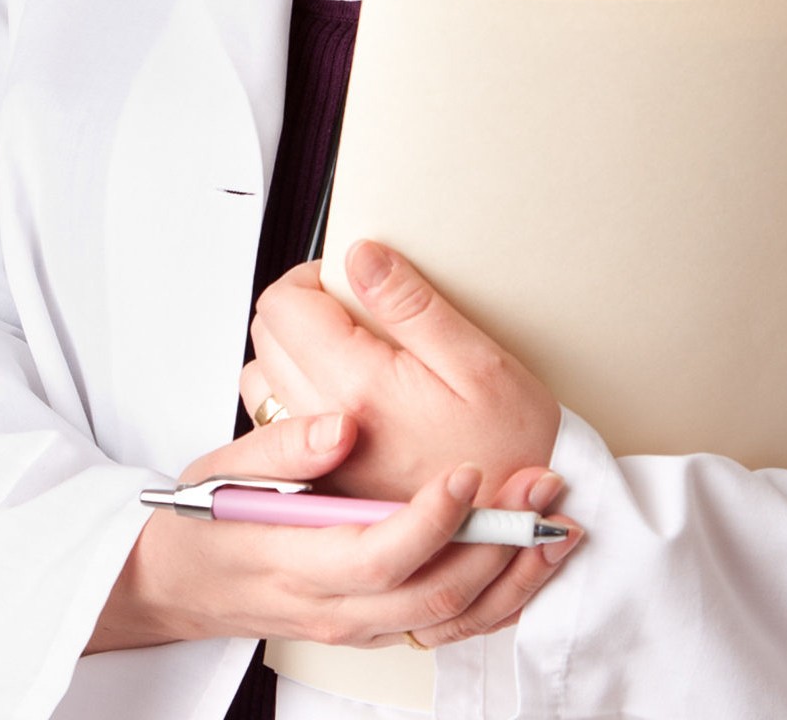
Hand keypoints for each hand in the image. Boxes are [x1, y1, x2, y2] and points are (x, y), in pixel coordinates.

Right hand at [86, 408, 583, 652]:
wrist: (182, 583)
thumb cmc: (202, 524)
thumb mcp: (221, 473)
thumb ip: (283, 450)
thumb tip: (341, 424)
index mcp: (293, 564)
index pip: (377, 556)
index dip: (430, 521)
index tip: (467, 473)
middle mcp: (333, 608)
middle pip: (432, 597)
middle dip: (495, 545)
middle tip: (536, 488)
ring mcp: (358, 627)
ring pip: (451, 620)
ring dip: (511, 575)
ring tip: (553, 525)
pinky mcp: (376, 629)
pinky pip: (449, 628)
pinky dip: (498, 599)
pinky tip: (528, 560)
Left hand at [244, 241, 559, 509]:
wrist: (523, 528)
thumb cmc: (514, 450)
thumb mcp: (482, 365)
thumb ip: (413, 307)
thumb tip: (361, 257)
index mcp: (359, 387)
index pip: (283, 306)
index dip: (311, 279)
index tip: (347, 280)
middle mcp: (324, 426)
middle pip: (266, 338)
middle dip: (301, 312)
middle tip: (355, 313)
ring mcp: (319, 459)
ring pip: (263, 382)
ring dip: (293, 356)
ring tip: (350, 354)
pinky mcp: (324, 482)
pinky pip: (279, 426)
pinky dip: (297, 399)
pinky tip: (345, 398)